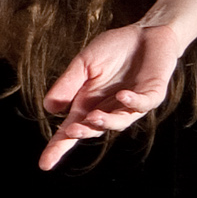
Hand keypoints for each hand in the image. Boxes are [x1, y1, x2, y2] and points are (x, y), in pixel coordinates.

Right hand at [38, 19, 182, 170]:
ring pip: (119, 122)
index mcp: (89, 105)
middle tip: (71, 132)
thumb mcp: (84, 63)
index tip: (44, 164)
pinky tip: (122, 96)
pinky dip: (133, 102)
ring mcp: (132, 105)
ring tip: (93, 116)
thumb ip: (68, 84)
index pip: (71, 130)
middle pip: (94, 129)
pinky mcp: (152, 95)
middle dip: (82, 132)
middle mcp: (110, 110)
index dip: (58, 147)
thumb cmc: (113, 49)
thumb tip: (49, 109)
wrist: (144, 33)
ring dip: (106, 122)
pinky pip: (143, 103)